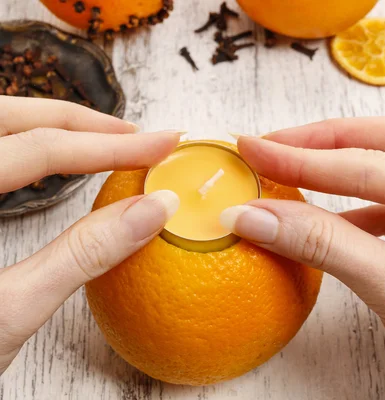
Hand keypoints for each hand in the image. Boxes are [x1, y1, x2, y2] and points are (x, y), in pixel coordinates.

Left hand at [0, 97, 179, 374]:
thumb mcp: (12, 311)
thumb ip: (85, 254)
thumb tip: (153, 211)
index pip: (37, 151)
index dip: (108, 146)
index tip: (160, 145)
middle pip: (8, 120)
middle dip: (78, 123)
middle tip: (135, 135)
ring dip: (51, 127)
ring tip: (104, 140)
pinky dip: (27, 148)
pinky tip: (57, 162)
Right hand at [220, 118, 384, 399]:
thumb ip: (323, 245)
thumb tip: (256, 215)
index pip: (373, 166)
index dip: (304, 160)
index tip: (255, 150)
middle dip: (325, 145)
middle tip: (272, 144)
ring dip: (338, 178)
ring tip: (290, 176)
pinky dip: (355, 215)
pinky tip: (324, 223)